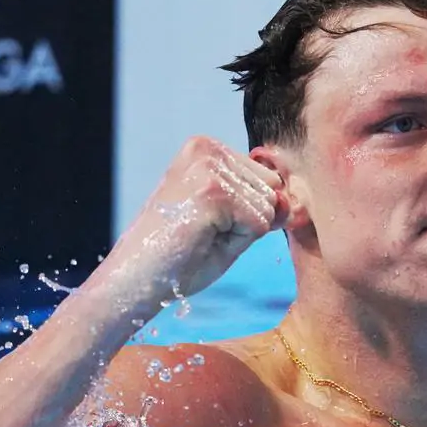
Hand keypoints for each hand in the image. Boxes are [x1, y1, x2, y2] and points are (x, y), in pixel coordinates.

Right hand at [101, 136, 288, 301]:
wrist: (137, 279)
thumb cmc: (180, 256)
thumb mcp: (233, 223)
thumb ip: (266, 206)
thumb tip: (290, 198)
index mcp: (207, 147)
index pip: (267, 179)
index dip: (247, 213)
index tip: (205, 222)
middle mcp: (207, 148)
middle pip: (272, 188)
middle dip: (248, 220)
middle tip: (203, 231)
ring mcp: (209, 167)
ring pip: (269, 207)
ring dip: (241, 232)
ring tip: (201, 235)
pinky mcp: (213, 192)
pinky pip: (260, 224)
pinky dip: (237, 242)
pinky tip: (200, 239)